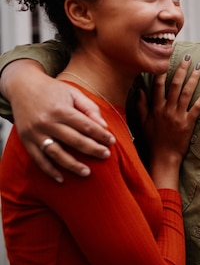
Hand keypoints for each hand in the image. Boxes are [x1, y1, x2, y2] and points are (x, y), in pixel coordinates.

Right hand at [1, 60, 113, 182]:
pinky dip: (49, 170)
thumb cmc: (52, 90)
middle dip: (92, 149)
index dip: (100, 135)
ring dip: (72, 165)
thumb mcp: (73, 93)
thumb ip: (90, 108)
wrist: (22, 86)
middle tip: (106, 155)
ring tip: (87, 172)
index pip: (86, 126)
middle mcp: (47, 122)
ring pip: (56, 153)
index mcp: (61, 110)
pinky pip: (38, 159)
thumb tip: (104, 125)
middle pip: (74, 140)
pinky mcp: (26, 140)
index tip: (112, 141)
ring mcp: (35, 133)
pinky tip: (61, 178)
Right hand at [138, 55, 199, 188]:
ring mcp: (178, 116)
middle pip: (175, 85)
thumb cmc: (152, 141)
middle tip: (188, 57)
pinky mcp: (189, 123)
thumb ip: (141, 106)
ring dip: (194, 78)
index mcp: (155, 108)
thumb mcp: (142, 123)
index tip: (166, 59)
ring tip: (199, 66)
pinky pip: (198, 107)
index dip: (162, 71)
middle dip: (182, 69)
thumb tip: (140, 90)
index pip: (158, 86)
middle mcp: (167, 110)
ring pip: (187, 93)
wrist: (163, 158)